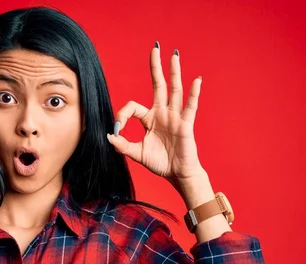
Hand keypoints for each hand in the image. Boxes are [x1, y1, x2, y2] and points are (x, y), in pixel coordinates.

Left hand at [107, 44, 204, 186]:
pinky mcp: (186, 124)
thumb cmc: (160, 163)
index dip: (122, 115)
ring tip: (174, 55)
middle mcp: (163, 113)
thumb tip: (109, 137)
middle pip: (158, 85)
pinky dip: (194, 93)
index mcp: (150, 119)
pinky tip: (196, 80)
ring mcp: (175, 117)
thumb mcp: (137, 154)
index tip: (117, 129)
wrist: (177, 174)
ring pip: (174, 90)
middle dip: (156, 67)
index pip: (133, 107)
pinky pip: (190, 107)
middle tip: (155, 48)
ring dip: (174, 72)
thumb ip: (123, 145)